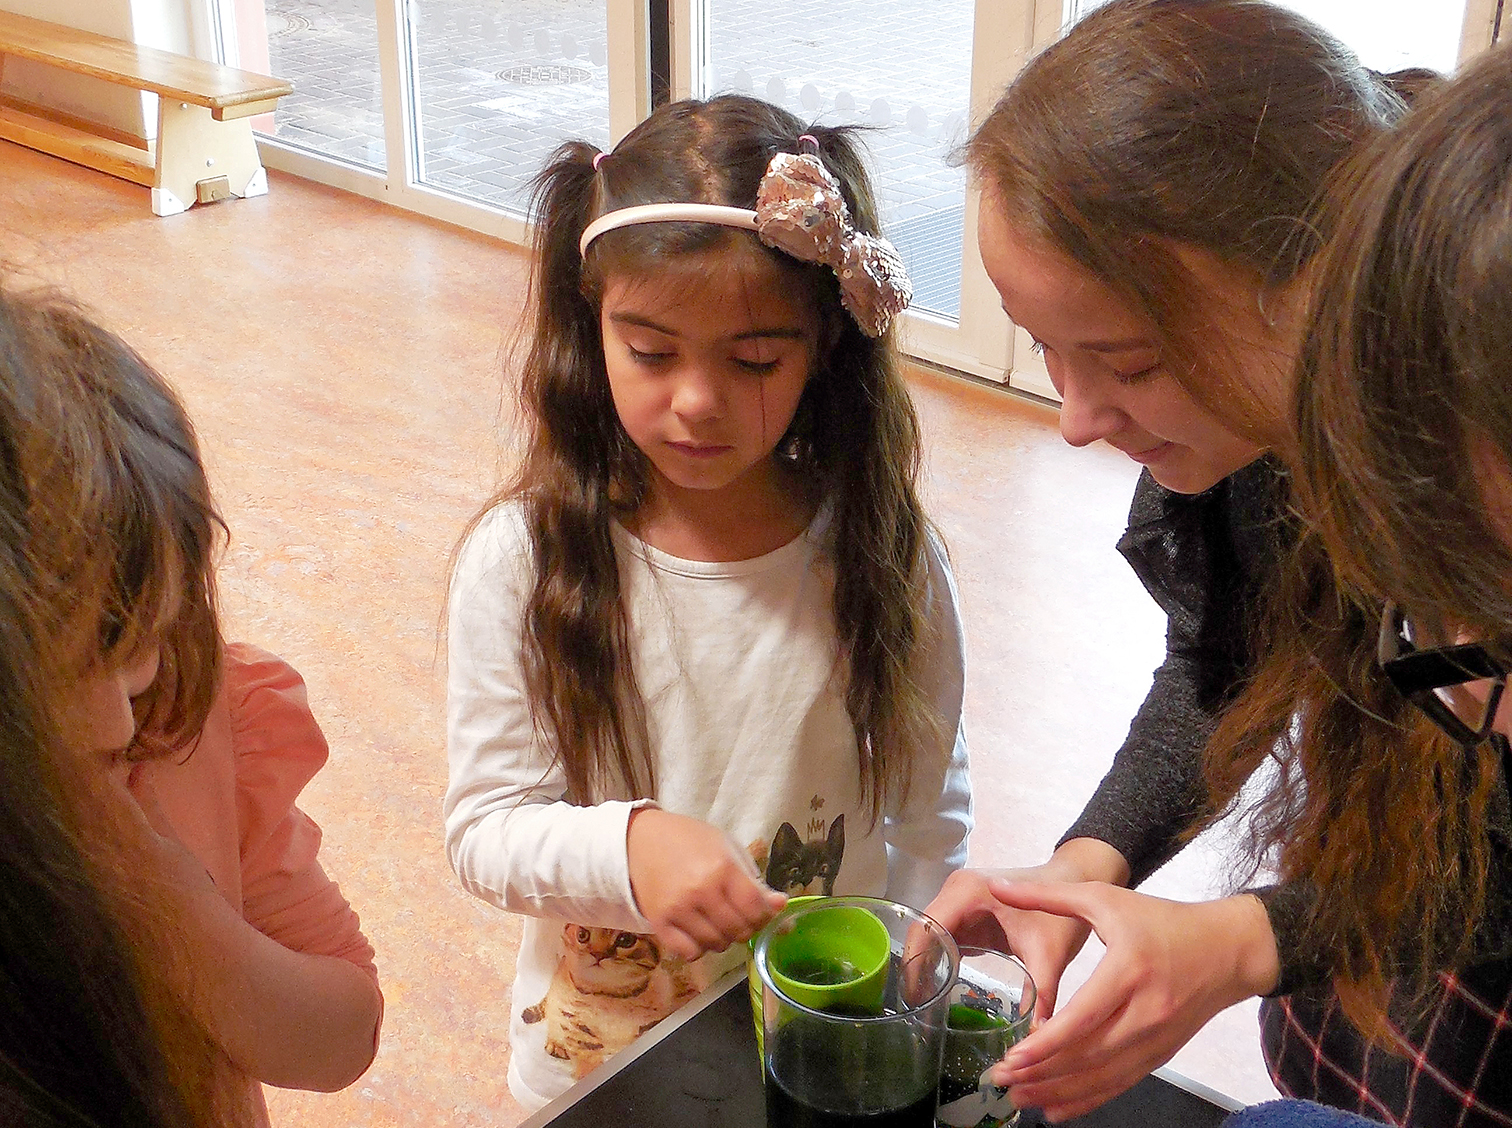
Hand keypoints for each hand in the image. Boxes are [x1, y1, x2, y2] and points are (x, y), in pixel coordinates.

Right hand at [627, 808, 786, 960]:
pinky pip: (689, 953)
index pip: (756, 909)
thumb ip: (754, 880)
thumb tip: (780, 905)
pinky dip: (699, 947)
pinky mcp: (660, 924)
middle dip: (746, 927)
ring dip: (723, 938)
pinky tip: (698, 931)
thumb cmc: (690, 840)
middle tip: (739, 916)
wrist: (641, 841)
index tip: (761, 911)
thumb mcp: (728, 848)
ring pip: (716, 945)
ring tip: (717, 920)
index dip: (765, 916)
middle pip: (739, 931)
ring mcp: (679, 910)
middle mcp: (702, 891)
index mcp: (723, 868)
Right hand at [925, 839, 1129, 1023]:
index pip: (926, 928)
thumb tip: (1037, 1038)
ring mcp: (959, 898)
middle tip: (919, 1010)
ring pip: (929, 934)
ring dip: (926, 965)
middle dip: (918, 968)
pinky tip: (942, 990)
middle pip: (922, 931)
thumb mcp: (1050, 954)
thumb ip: (1041, 994)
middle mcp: (956, 889)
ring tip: (925, 1006)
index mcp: (968, 892)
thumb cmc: (1063, 913)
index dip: (917, 963)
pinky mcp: (967, 911)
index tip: (917, 1001)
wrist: (1078, 884)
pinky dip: (941, 960)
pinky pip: (944, 936)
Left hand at [985, 881, 1279, 1121]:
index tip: (1014, 1057)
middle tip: (1001, 1080)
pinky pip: (1121, 1083)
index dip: (1048, 1042)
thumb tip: (999, 886)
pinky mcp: (1161, 1053)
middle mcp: (1146, 1011)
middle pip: (1089, 1054)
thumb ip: (1048, 895)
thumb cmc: (1163, 920)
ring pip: (1103, 1076)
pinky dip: (1088, 1099)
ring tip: (1019, 1097)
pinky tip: (1056, 1108)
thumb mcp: (1105, 897)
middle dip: (1042, 1073)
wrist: (1228, 950)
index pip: (1085, 1017)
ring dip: (1059, 1091)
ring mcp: (1156, 1038)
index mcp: (1129, 971)